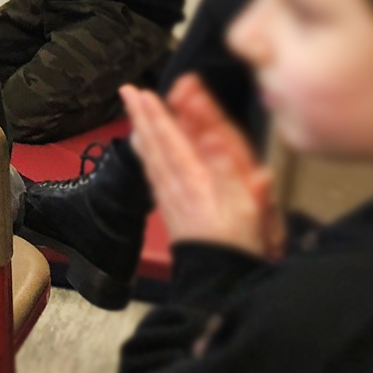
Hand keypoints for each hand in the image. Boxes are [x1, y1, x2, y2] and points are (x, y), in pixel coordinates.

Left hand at [121, 78, 279, 257]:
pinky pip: (152, 173)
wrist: (219, 281)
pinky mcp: (170, 208)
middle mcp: (176, 184)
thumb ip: (231, 171)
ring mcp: (170, 197)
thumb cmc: (238, 242)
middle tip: (128, 91)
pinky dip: (145, 154)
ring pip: (151, 156)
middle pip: (156, 144)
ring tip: (132, 109)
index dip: (159, 115)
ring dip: (141, 130)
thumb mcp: (244, 207)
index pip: (172, 140)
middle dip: (143, 115)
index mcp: (193, 179)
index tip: (146, 93)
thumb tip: (214, 136)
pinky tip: (142, 146)